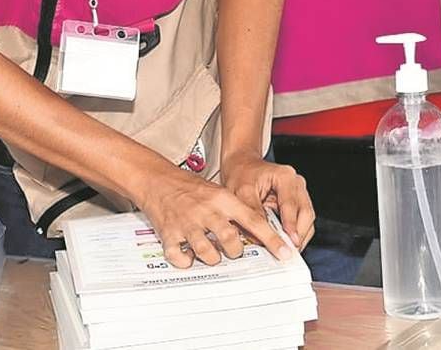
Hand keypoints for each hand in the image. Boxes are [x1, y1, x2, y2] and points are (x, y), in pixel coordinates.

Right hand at [137, 164, 293, 268]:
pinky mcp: (169, 232)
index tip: (285, 254)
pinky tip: (187, 255)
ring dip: (212, 259)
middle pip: (231, 241)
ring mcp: (187, 222)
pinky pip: (179, 257)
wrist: (155, 178)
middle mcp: (206, 211)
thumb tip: (257, 232)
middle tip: (231, 249)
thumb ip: (234, 210)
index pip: (253, 220)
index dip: (271, 239)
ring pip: (208, 253)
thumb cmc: (187, 186)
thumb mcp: (216, 191)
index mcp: (222, 199)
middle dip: (235, 251)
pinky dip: (185, 262)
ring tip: (210, 254)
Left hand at [221, 154, 314, 249]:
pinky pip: (300, 222)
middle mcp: (296, 184)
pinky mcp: (295, 203)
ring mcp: (298, 193)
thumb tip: (262, 235)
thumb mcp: (241, 191)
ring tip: (286, 251)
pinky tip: (283, 243)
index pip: (292, 205)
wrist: (241, 165)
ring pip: (306, 220)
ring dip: (298, 237)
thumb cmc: (241, 173)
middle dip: (299, 235)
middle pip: (306, 214)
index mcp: (285, 177)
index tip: (289, 242)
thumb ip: (252, 212)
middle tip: (288, 252)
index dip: (291, 225)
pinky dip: (293, 234)